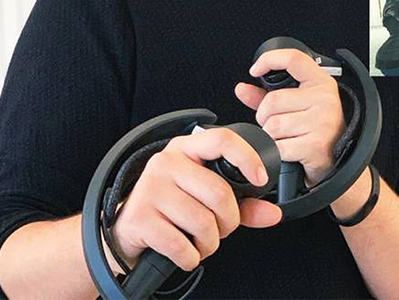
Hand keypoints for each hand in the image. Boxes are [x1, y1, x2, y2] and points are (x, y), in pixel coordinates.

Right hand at [111, 128, 281, 271]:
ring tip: (201, 242)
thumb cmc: (172, 209)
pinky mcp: (140, 218)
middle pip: (219, 193)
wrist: (125, 230)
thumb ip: (242, 204)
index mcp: (186, 149)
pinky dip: (191, 258)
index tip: (260, 180)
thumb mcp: (206, 199)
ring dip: (210, 243)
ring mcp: (150, 188)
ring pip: (203, 223)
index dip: (247, 159)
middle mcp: (166, 162)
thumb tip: (273, 213)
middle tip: (221, 229)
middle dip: (229, 222)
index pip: (222, 140)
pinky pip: (182, 246)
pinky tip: (185, 253)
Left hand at [238, 49, 345, 185]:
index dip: (269, 60)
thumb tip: (242, 89)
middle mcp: (324, 99)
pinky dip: (276, 151)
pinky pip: (279, 146)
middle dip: (265, 116)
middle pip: (273, 100)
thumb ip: (267, 95)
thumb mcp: (297, 105)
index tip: (255, 70)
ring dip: (270, 135)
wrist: (338, 159)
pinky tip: (286, 150)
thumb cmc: (316, 129)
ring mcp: (322, 122)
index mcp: (321, 82)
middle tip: (275, 123)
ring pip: (273, 125)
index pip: (293, 59)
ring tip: (283, 137)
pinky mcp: (316, 144)